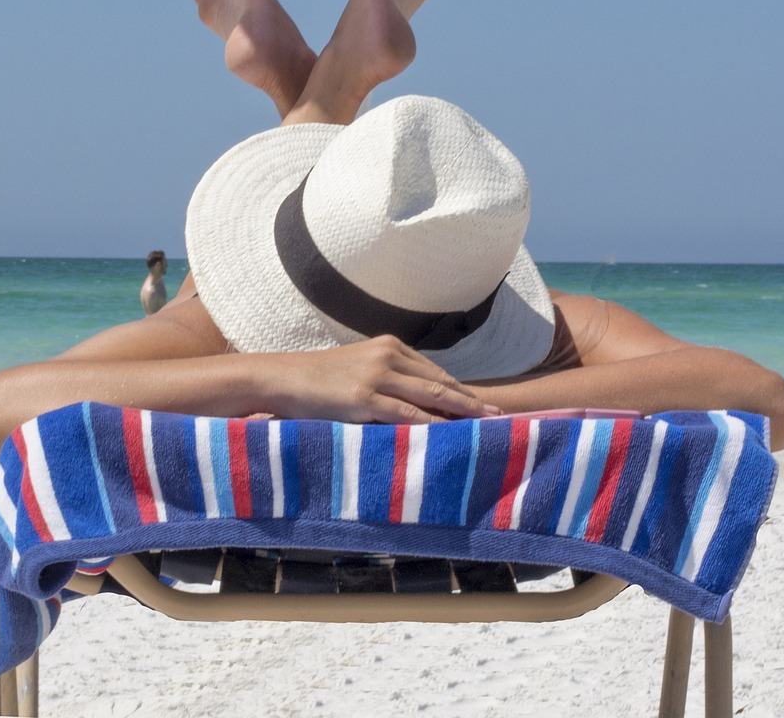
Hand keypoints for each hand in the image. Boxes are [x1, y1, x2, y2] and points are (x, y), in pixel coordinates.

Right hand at [254, 336, 497, 423]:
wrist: (282, 378)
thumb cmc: (317, 379)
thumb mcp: (358, 369)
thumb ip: (387, 380)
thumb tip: (416, 403)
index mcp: (389, 346)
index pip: (435, 371)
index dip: (462, 390)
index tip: (485, 405)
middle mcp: (388, 355)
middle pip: (441, 381)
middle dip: (472, 401)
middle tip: (501, 415)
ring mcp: (377, 375)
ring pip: (431, 395)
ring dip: (462, 412)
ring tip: (486, 426)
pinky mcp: (364, 397)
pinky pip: (406, 414)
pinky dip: (431, 425)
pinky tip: (449, 436)